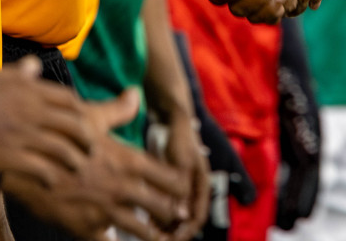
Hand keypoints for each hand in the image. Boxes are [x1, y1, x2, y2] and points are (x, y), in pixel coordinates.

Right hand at [0, 56, 91, 188]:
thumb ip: (18, 73)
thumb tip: (33, 65)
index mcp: (29, 89)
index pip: (69, 99)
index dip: (79, 111)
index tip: (82, 120)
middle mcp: (32, 110)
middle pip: (74, 125)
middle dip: (86, 137)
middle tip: (90, 146)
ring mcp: (22, 135)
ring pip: (64, 149)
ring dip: (74, 159)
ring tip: (76, 166)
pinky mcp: (9, 158)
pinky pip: (42, 170)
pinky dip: (51, 176)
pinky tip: (52, 182)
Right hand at [3, 89, 191, 240]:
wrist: (25, 166)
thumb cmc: (58, 138)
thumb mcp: (90, 117)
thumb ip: (117, 109)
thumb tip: (135, 93)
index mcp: (130, 161)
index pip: (172, 177)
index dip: (182, 186)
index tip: (185, 190)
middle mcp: (125, 188)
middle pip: (166, 207)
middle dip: (175, 214)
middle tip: (180, 218)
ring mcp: (108, 210)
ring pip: (145, 232)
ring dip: (155, 235)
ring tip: (162, 237)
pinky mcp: (88, 228)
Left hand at [153, 113, 209, 240]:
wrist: (171, 118)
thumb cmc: (178, 137)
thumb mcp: (181, 161)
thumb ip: (181, 185)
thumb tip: (180, 212)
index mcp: (201, 183)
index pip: (198, 216)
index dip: (187, 231)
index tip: (173, 239)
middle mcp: (193, 188)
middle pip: (187, 219)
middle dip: (174, 233)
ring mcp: (181, 186)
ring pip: (175, 214)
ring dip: (164, 226)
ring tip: (150, 235)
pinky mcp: (168, 183)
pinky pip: (165, 206)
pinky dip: (157, 216)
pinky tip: (144, 220)